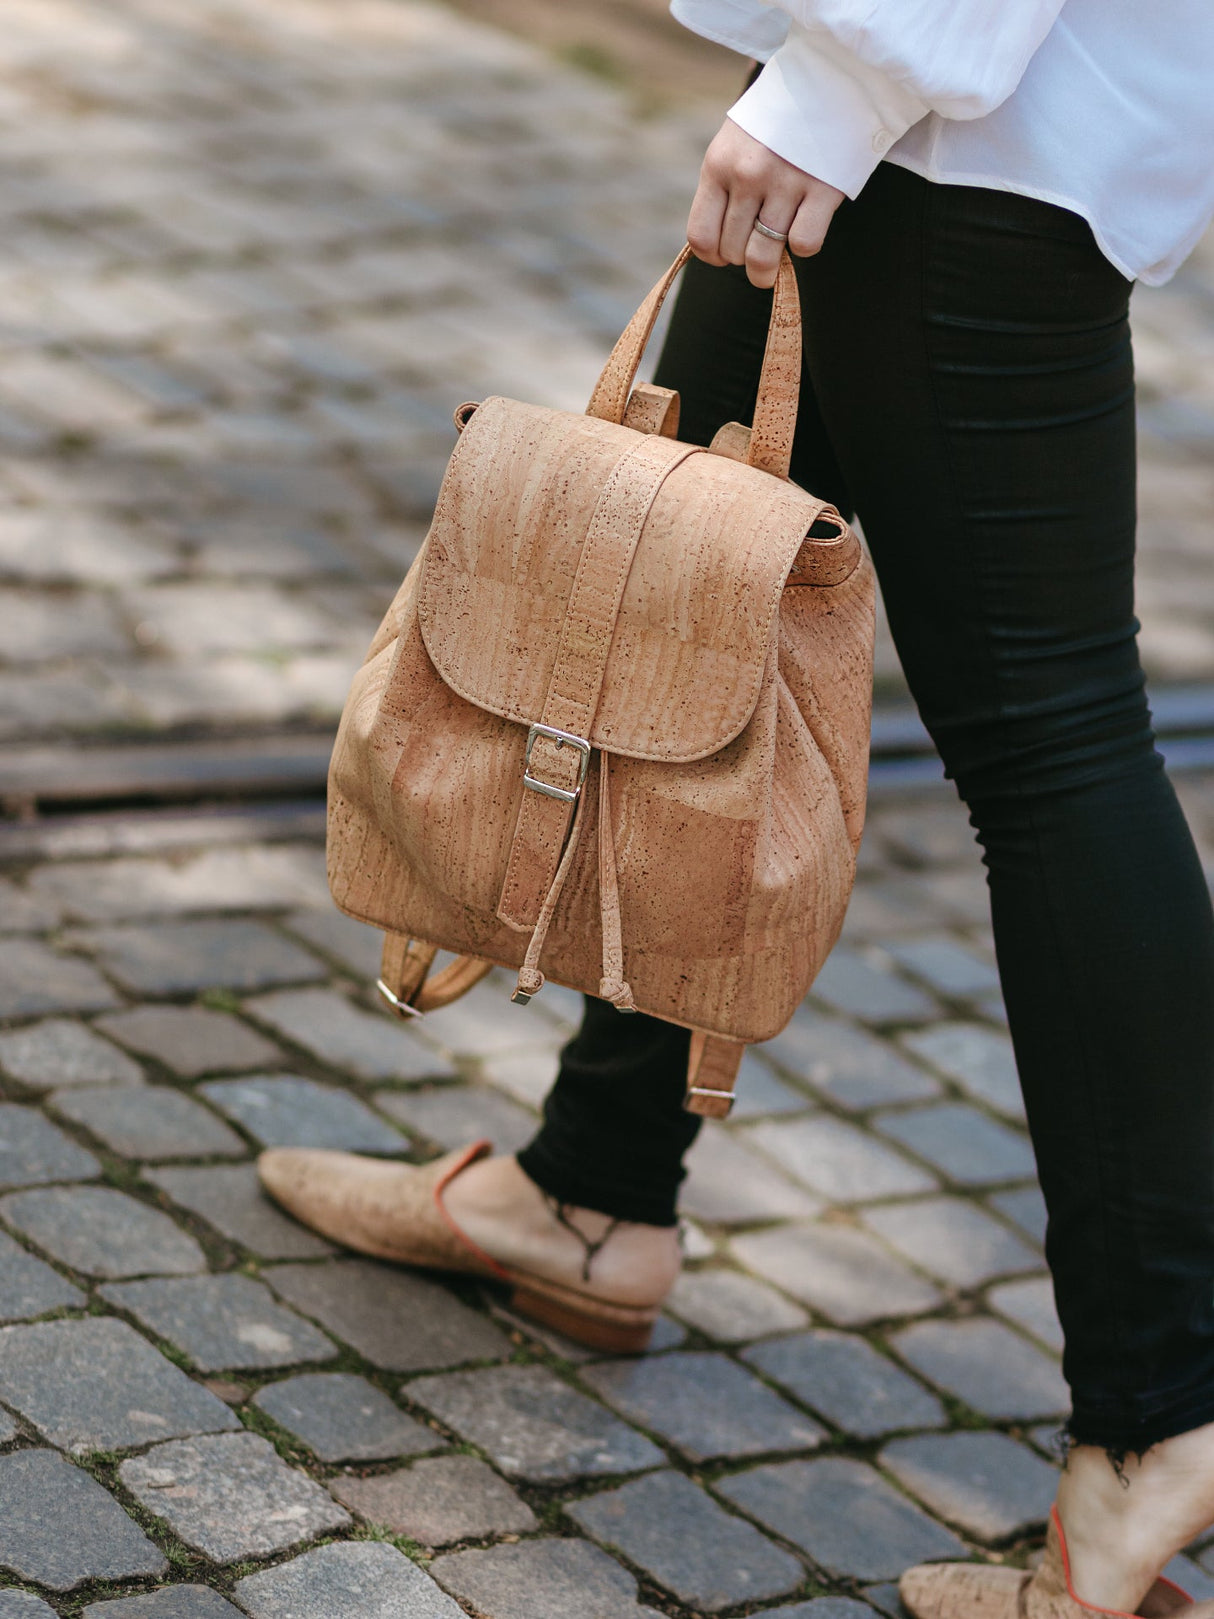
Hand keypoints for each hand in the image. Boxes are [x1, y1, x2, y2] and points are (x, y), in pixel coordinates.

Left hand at [687, 119, 844, 288]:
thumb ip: (722, 189)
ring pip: (763, 256)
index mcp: (719, 165)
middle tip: (758, 246)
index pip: (701, 237)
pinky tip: (805, 226)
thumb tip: (714, 248)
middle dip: (744, 260)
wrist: (827, 80)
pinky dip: (804, 246)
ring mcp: (785, 182)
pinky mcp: (823, 189)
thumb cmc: (776, 121)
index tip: (726, 255)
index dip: (713, 256)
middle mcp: (748, 175)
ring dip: (768, 268)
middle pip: (733, 251)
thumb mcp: (734, 145)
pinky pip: (804, 244)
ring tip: (775, 261)